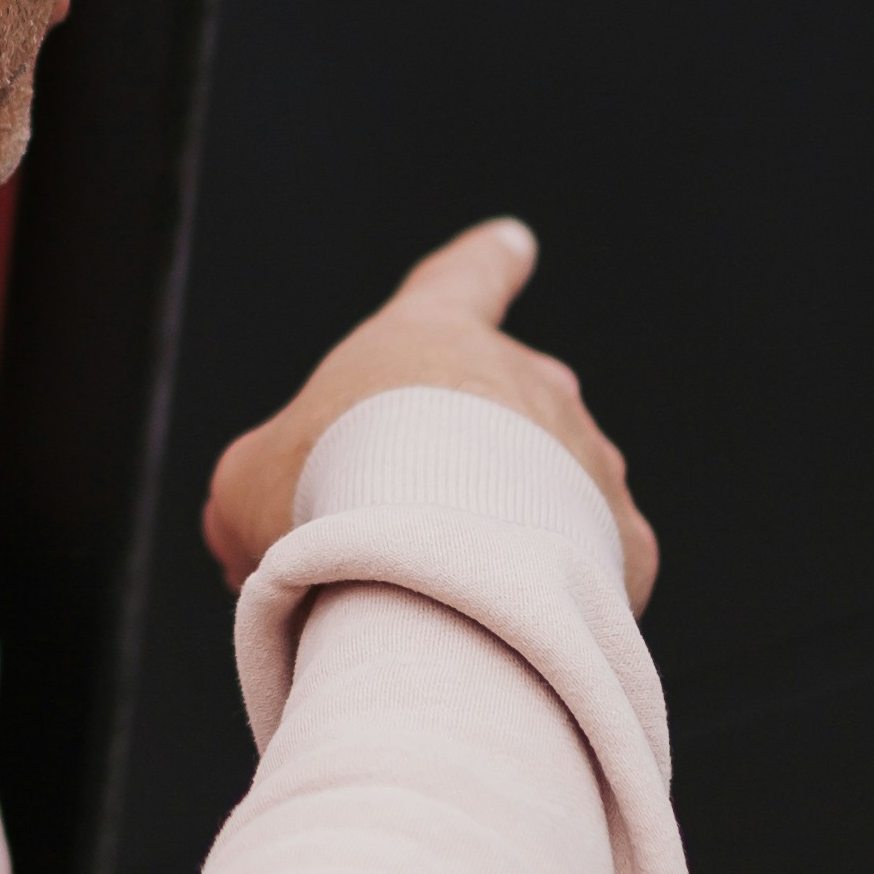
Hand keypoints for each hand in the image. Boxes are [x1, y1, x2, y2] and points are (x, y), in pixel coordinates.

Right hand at [200, 219, 657, 609]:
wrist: (431, 569)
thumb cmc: (325, 497)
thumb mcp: (250, 481)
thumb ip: (262, 487)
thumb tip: (247, 540)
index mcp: (435, 337)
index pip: (463, 279)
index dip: (484, 264)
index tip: (513, 244)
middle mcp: (528, 382)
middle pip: (497, 417)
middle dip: (464, 469)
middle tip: (403, 539)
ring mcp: (589, 459)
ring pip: (547, 499)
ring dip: (508, 536)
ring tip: (447, 598)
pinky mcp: (626, 542)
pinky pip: (588, 568)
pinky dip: (554, 595)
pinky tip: (508, 629)